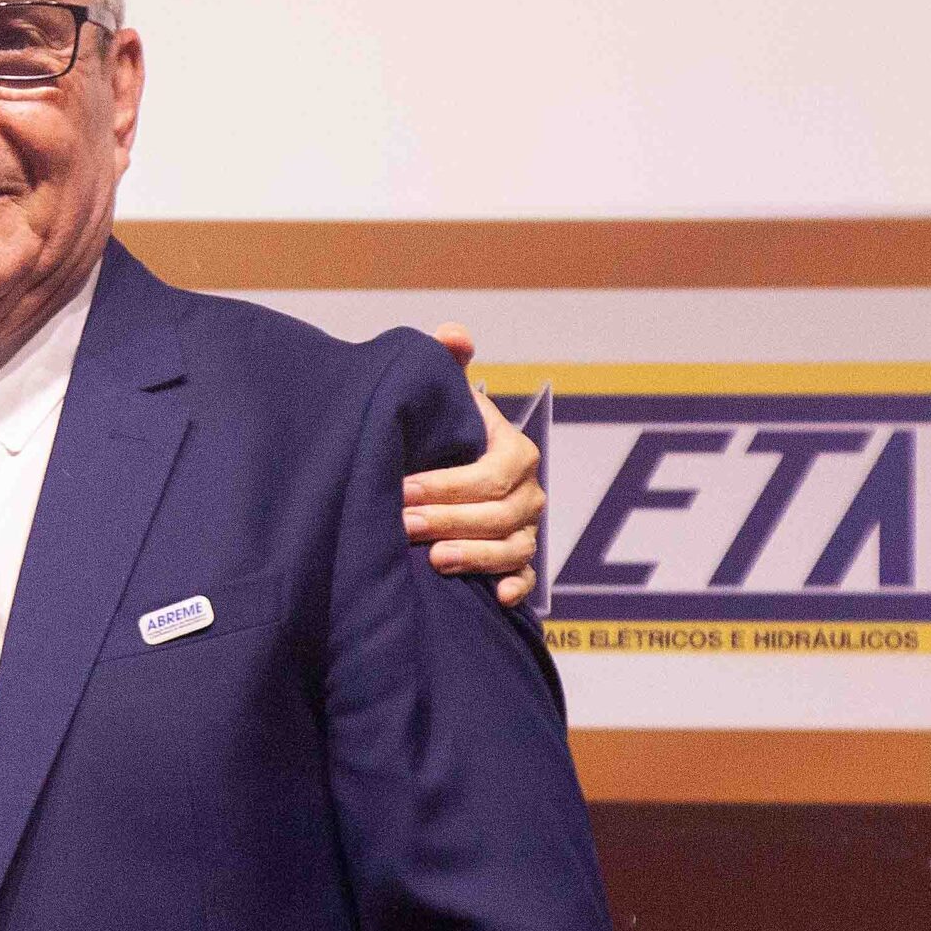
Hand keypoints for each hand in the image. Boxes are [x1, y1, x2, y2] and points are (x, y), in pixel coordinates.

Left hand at [404, 324, 542, 606]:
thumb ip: (446, 364)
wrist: (441, 473)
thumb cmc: (439, 435)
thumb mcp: (442, 399)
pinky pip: (527, 580)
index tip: (402, 488)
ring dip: (475, 555)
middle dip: (451, 518)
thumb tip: (453, 334)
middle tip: (403, 524)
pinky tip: (491, 596)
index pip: (492, 471)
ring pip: (513, 547)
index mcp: (513, 451)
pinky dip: (514, 589)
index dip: (449, 483)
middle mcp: (527, 492)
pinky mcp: (519, 563)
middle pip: (500, 512)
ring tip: (433, 560)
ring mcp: (526, 529)